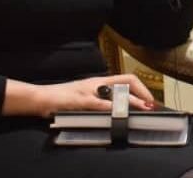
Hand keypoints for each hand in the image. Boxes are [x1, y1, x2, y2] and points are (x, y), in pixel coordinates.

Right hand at [3, 74, 155, 117]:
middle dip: (142, 93)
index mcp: (99, 82)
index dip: (141, 88)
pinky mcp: (79, 100)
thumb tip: (119, 108)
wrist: (41, 98)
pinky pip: (97, 103)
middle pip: (126, 82)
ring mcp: (88, 91)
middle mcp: (97, 83)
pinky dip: (109, 107)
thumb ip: (101, 100)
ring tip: (142, 108)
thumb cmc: (64, 99)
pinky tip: (117, 112)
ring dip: (131, 101)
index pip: (126, 79)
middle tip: (151, 105)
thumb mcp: (86, 96)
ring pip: (115, 92)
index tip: (149, 100)